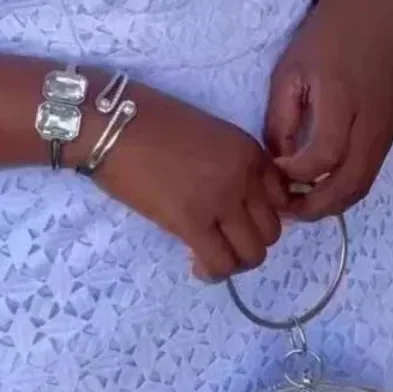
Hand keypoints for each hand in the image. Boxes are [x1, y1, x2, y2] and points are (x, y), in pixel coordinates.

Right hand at [87, 84, 288, 280]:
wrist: (111, 122)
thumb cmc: (150, 119)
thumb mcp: (208, 132)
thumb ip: (229, 163)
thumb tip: (230, 197)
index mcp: (249, 151)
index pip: (281, 198)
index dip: (262, 214)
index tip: (241, 219)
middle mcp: (245, 177)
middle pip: (271, 231)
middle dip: (250, 241)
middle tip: (223, 238)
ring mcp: (221, 201)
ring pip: (252, 254)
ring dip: (234, 261)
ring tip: (210, 255)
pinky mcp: (191, 222)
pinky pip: (220, 263)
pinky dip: (213, 272)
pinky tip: (196, 265)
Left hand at [265, 0, 392, 221]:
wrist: (370, 16)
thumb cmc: (322, 40)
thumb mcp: (289, 72)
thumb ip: (280, 118)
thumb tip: (277, 159)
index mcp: (341, 101)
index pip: (322, 157)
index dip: (295, 173)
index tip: (273, 170)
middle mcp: (370, 122)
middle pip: (349, 184)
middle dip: (316, 206)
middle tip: (286, 211)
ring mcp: (385, 130)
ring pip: (363, 184)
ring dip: (333, 202)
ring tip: (300, 204)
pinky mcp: (390, 132)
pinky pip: (370, 172)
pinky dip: (346, 187)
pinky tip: (321, 186)